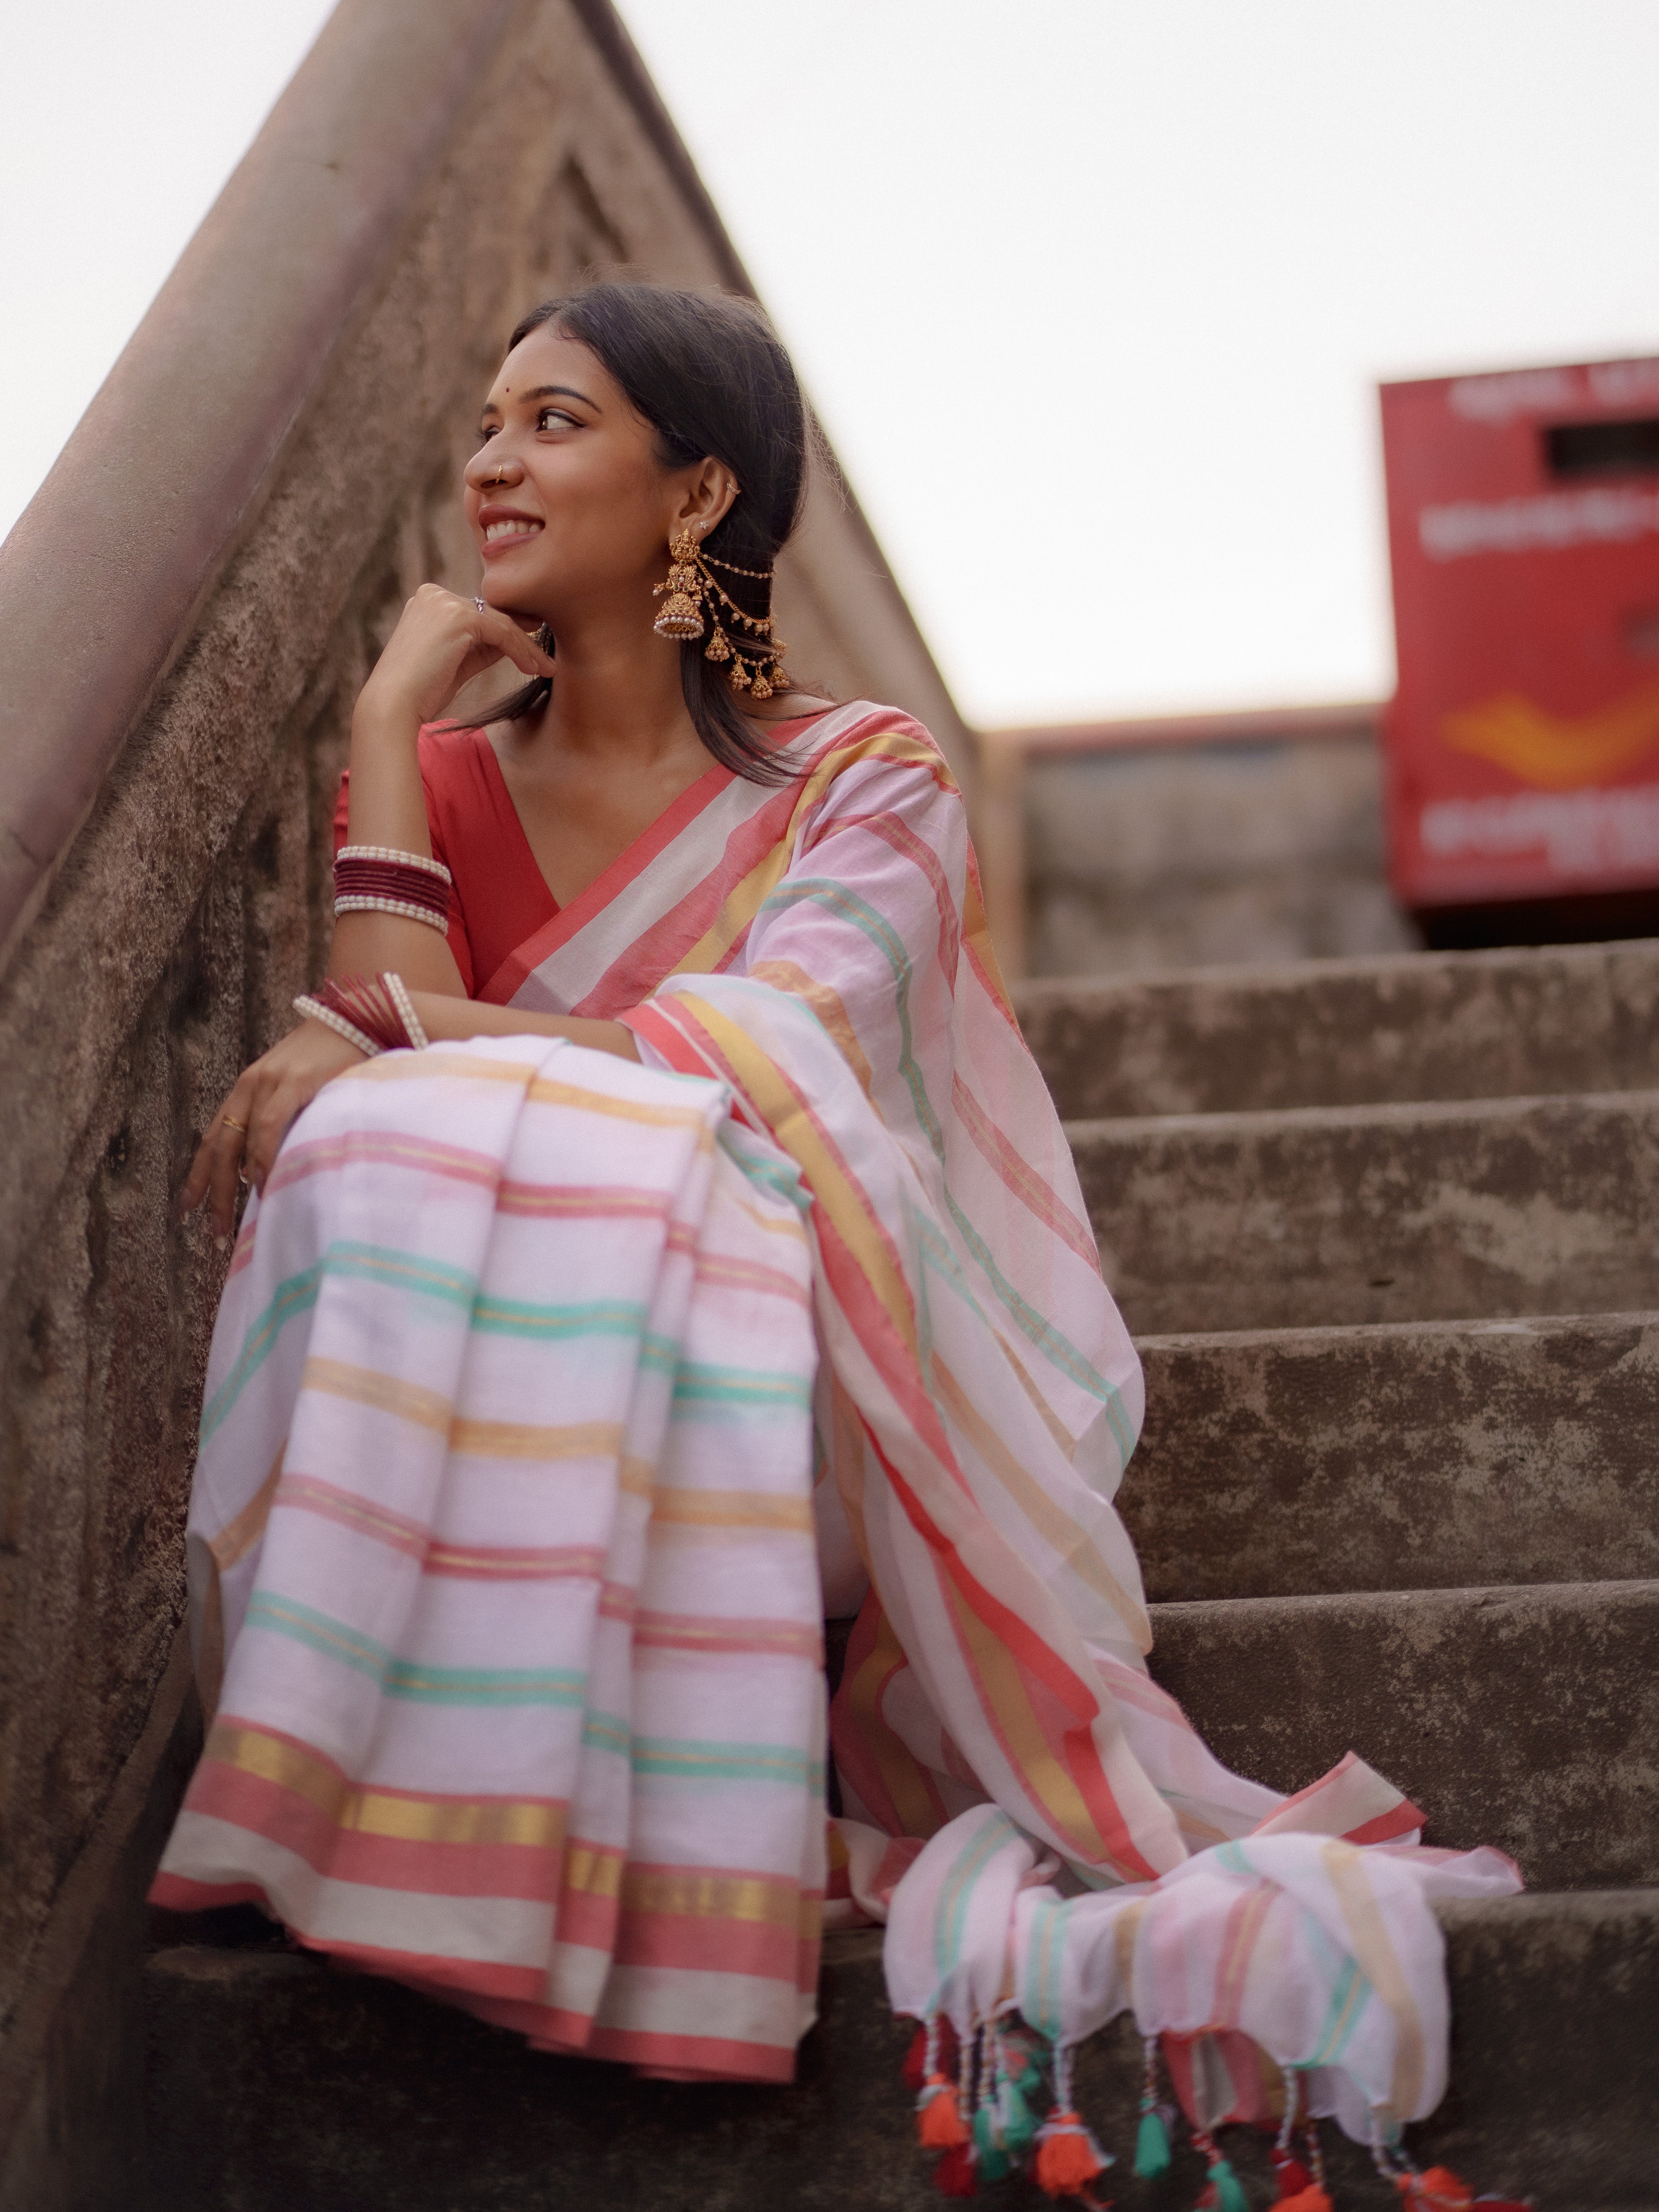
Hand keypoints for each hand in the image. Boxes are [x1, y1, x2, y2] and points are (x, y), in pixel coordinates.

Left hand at [180, 1019, 363, 1241]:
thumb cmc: (332, 1058)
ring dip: (234, 1184)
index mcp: (247, 1088)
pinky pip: (271, 1125)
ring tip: (235, 1219)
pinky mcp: (297, 1081)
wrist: (357, 1014)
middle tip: (213, 1231)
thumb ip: (278, 1119)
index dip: (197, 1175)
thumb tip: (263, 1167)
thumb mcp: (296, 1088)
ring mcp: (272, 1082)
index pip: (212, 1137)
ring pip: (239, 1140)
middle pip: (218, 1146)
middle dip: (211, 1191)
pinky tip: (262, 1182)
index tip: (187, 1209)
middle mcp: (251, 1084)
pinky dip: (263, 1156)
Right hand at [356, 583, 555, 730]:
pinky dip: (521, 650)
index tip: (531, 646)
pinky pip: (501, 632)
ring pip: (500, 622)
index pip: (477, 612)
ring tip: (547, 668)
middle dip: (522, 635)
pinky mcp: (458, 617)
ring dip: (527, 647)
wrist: (395, 705)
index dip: (508, 629)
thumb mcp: (456, 664)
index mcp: (428, 602)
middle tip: (546, 657)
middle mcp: (434, 595)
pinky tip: (533, 668)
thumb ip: (479, 648)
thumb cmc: (419, 693)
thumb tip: (510, 643)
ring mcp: (445, 602)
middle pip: (491, 613)